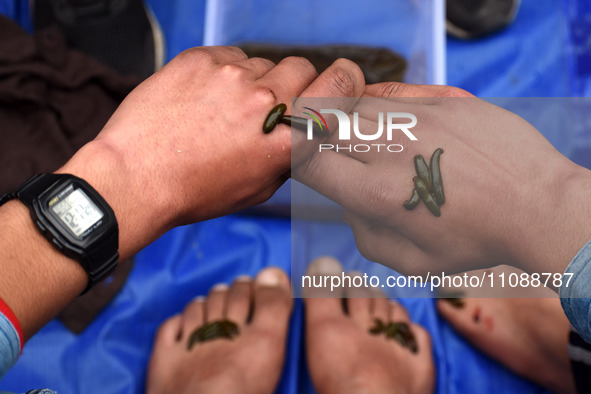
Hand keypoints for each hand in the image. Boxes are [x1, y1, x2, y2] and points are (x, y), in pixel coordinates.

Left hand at [60, 46, 364, 257]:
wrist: (135, 178)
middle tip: (268, 104)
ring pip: (263, 62)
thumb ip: (288, 156)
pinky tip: (205, 96)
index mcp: (287, 138)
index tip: (339, 81)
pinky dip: (224, 71)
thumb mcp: (257, 188)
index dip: (344, 79)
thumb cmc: (192, 191)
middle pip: (302, 67)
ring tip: (224, 107)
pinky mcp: (201, 60)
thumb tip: (300, 134)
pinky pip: (230, 55)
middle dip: (292, 83)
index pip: (340, 84)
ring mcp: (232, 76)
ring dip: (254, 80)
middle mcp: (267, 101)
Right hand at [293, 83, 590, 279]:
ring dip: (344, 120)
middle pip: (323, 126)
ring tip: (360, 139)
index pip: (308, 161)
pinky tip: (384, 120)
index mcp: (376, 194)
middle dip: (315, 137)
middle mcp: (390, 149)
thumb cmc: (474, 240)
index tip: (308, 165)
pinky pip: (390, 92)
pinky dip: (374, 103)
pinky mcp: (442, 100)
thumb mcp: (411, 263)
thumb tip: (349, 206)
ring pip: (353, 104)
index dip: (297, 161)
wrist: (537, 206)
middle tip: (327, 150)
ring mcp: (417, 118)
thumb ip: (364, 237)